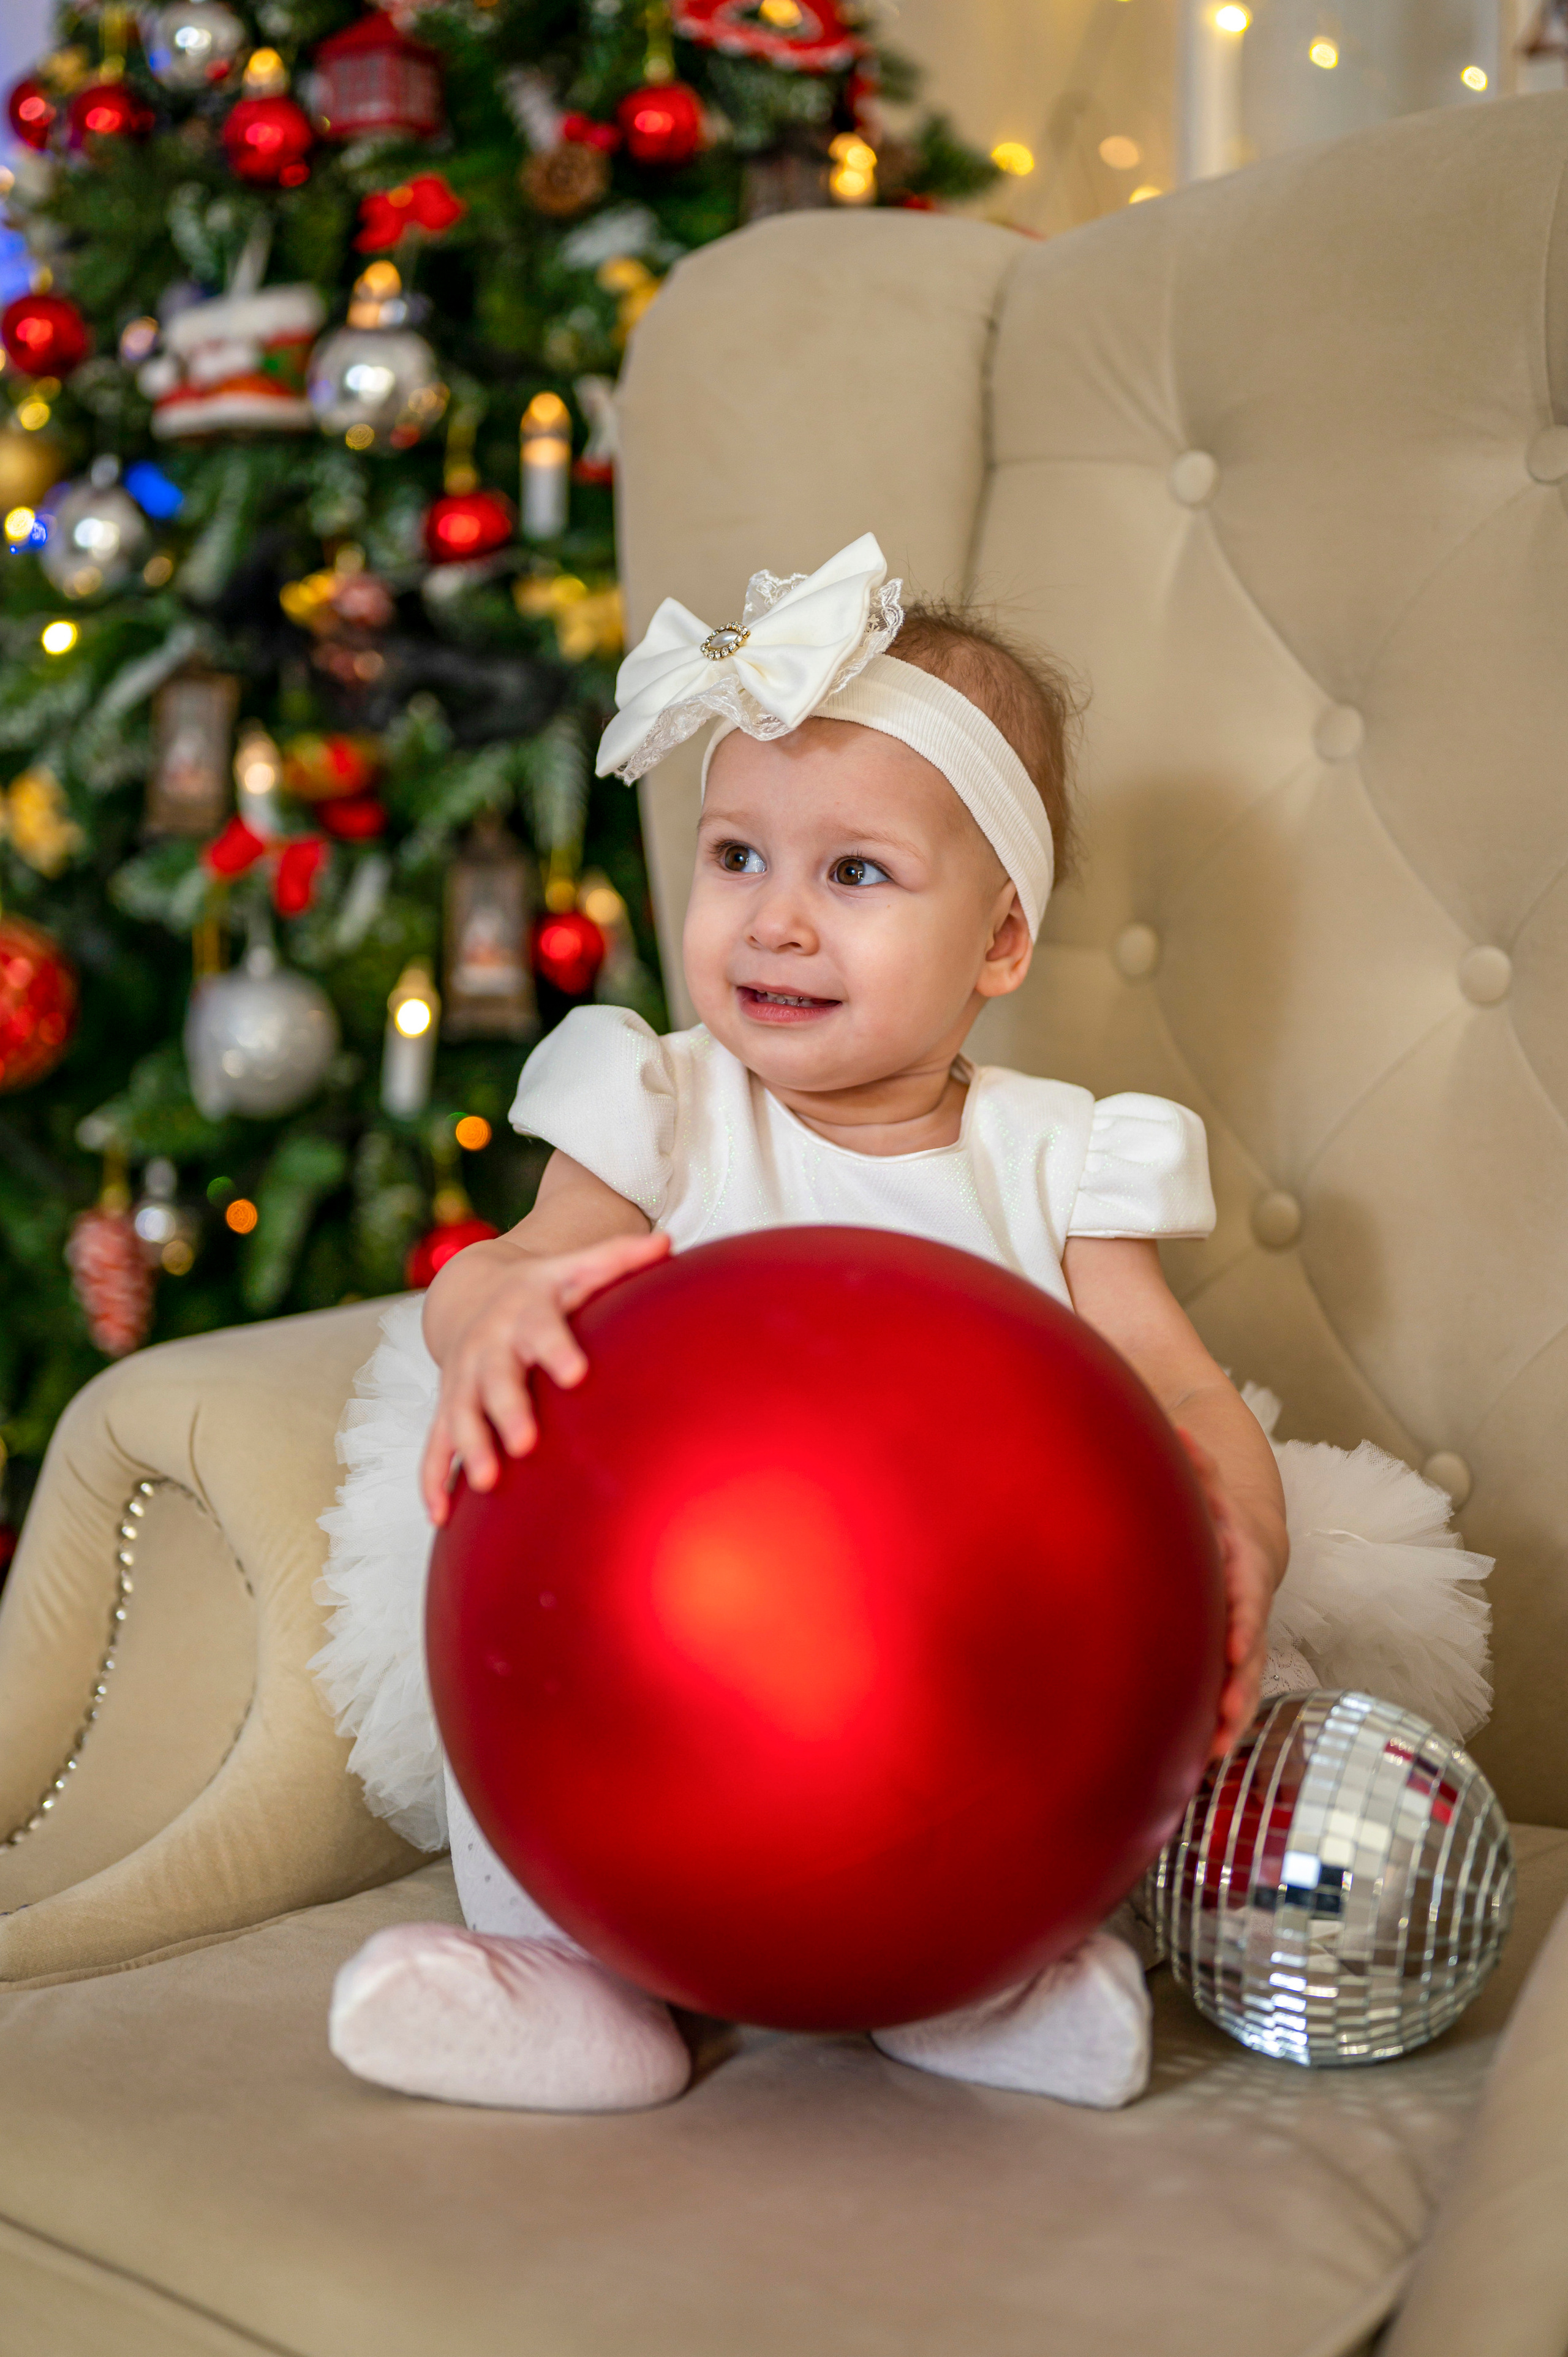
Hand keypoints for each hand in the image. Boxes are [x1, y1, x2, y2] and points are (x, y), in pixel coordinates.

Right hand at [421, 1229, 669, 1523]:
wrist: (473, 1293)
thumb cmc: (542, 1288)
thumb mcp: (576, 1267)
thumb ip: (620, 1258)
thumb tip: (668, 1242)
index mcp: (525, 1312)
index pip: (542, 1328)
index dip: (557, 1349)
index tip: (576, 1372)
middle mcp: (488, 1347)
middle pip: (495, 1378)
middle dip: (507, 1409)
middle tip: (526, 1441)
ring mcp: (462, 1380)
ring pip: (460, 1416)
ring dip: (471, 1448)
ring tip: (488, 1481)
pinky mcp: (447, 1409)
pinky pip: (434, 1447)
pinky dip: (433, 1480)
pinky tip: (440, 1516)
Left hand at [1177, 1429, 1276, 1762]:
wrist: (1242, 1528)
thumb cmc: (1212, 1501)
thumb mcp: (1205, 1476)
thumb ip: (1194, 1460)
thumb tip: (1175, 1429)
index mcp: (1244, 1568)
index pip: (1247, 1596)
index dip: (1243, 1622)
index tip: (1234, 1647)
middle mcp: (1246, 1607)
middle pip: (1250, 1652)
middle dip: (1239, 1689)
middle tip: (1225, 1728)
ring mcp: (1239, 1634)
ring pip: (1240, 1680)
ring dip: (1229, 1718)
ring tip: (1210, 1759)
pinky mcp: (1223, 1652)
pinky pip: (1224, 1688)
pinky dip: (1216, 1719)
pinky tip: (1194, 1757)